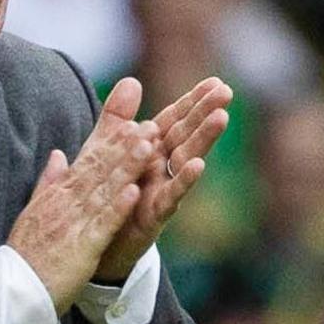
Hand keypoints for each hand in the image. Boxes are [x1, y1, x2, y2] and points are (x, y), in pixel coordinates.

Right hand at [6, 79, 158, 313]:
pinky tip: (133, 192)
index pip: (86, 163)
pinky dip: (117, 207)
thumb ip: (49, 181)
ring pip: (104, 190)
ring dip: (125, 168)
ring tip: (146, 147)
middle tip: (147, 125)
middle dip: (123, 147)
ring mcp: (73, 223)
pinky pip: (102, 225)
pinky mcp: (81, 247)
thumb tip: (58, 154)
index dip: (110, 143)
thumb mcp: (34, 210)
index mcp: (56, 195)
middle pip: (97, 170)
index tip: (131, 124)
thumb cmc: (27, 253)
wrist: (15, 288)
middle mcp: (64, 203)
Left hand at [92, 77, 232, 282]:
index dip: (192, 101)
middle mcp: (160, 168)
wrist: (96, 243)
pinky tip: (199, 164)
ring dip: (203, 139)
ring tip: (222, 117)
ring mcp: (161, 191)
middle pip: (185, 135)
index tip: (216, 81)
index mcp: (148, 151)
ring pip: (185, 161)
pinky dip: (184, 180)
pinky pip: (172, 195)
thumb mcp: (106, 150)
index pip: (173, 120)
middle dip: (205, 113)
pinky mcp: (154, 215)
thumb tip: (132, 80)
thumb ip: (117, 117)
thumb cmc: (107, 194)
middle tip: (227, 91)